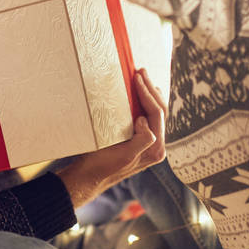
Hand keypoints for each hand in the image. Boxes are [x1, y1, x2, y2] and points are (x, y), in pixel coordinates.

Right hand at [55, 68, 166, 208]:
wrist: (88, 177)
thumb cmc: (102, 166)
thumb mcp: (123, 155)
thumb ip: (141, 140)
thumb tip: (144, 121)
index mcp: (155, 149)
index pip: (156, 114)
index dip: (147, 93)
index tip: (136, 77)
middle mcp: (156, 146)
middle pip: (160, 111)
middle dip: (150, 89)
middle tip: (141, 71)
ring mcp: (149, 143)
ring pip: (155, 113)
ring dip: (149, 93)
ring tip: (142, 77)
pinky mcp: (140, 141)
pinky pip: (148, 117)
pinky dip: (144, 102)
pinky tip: (139, 93)